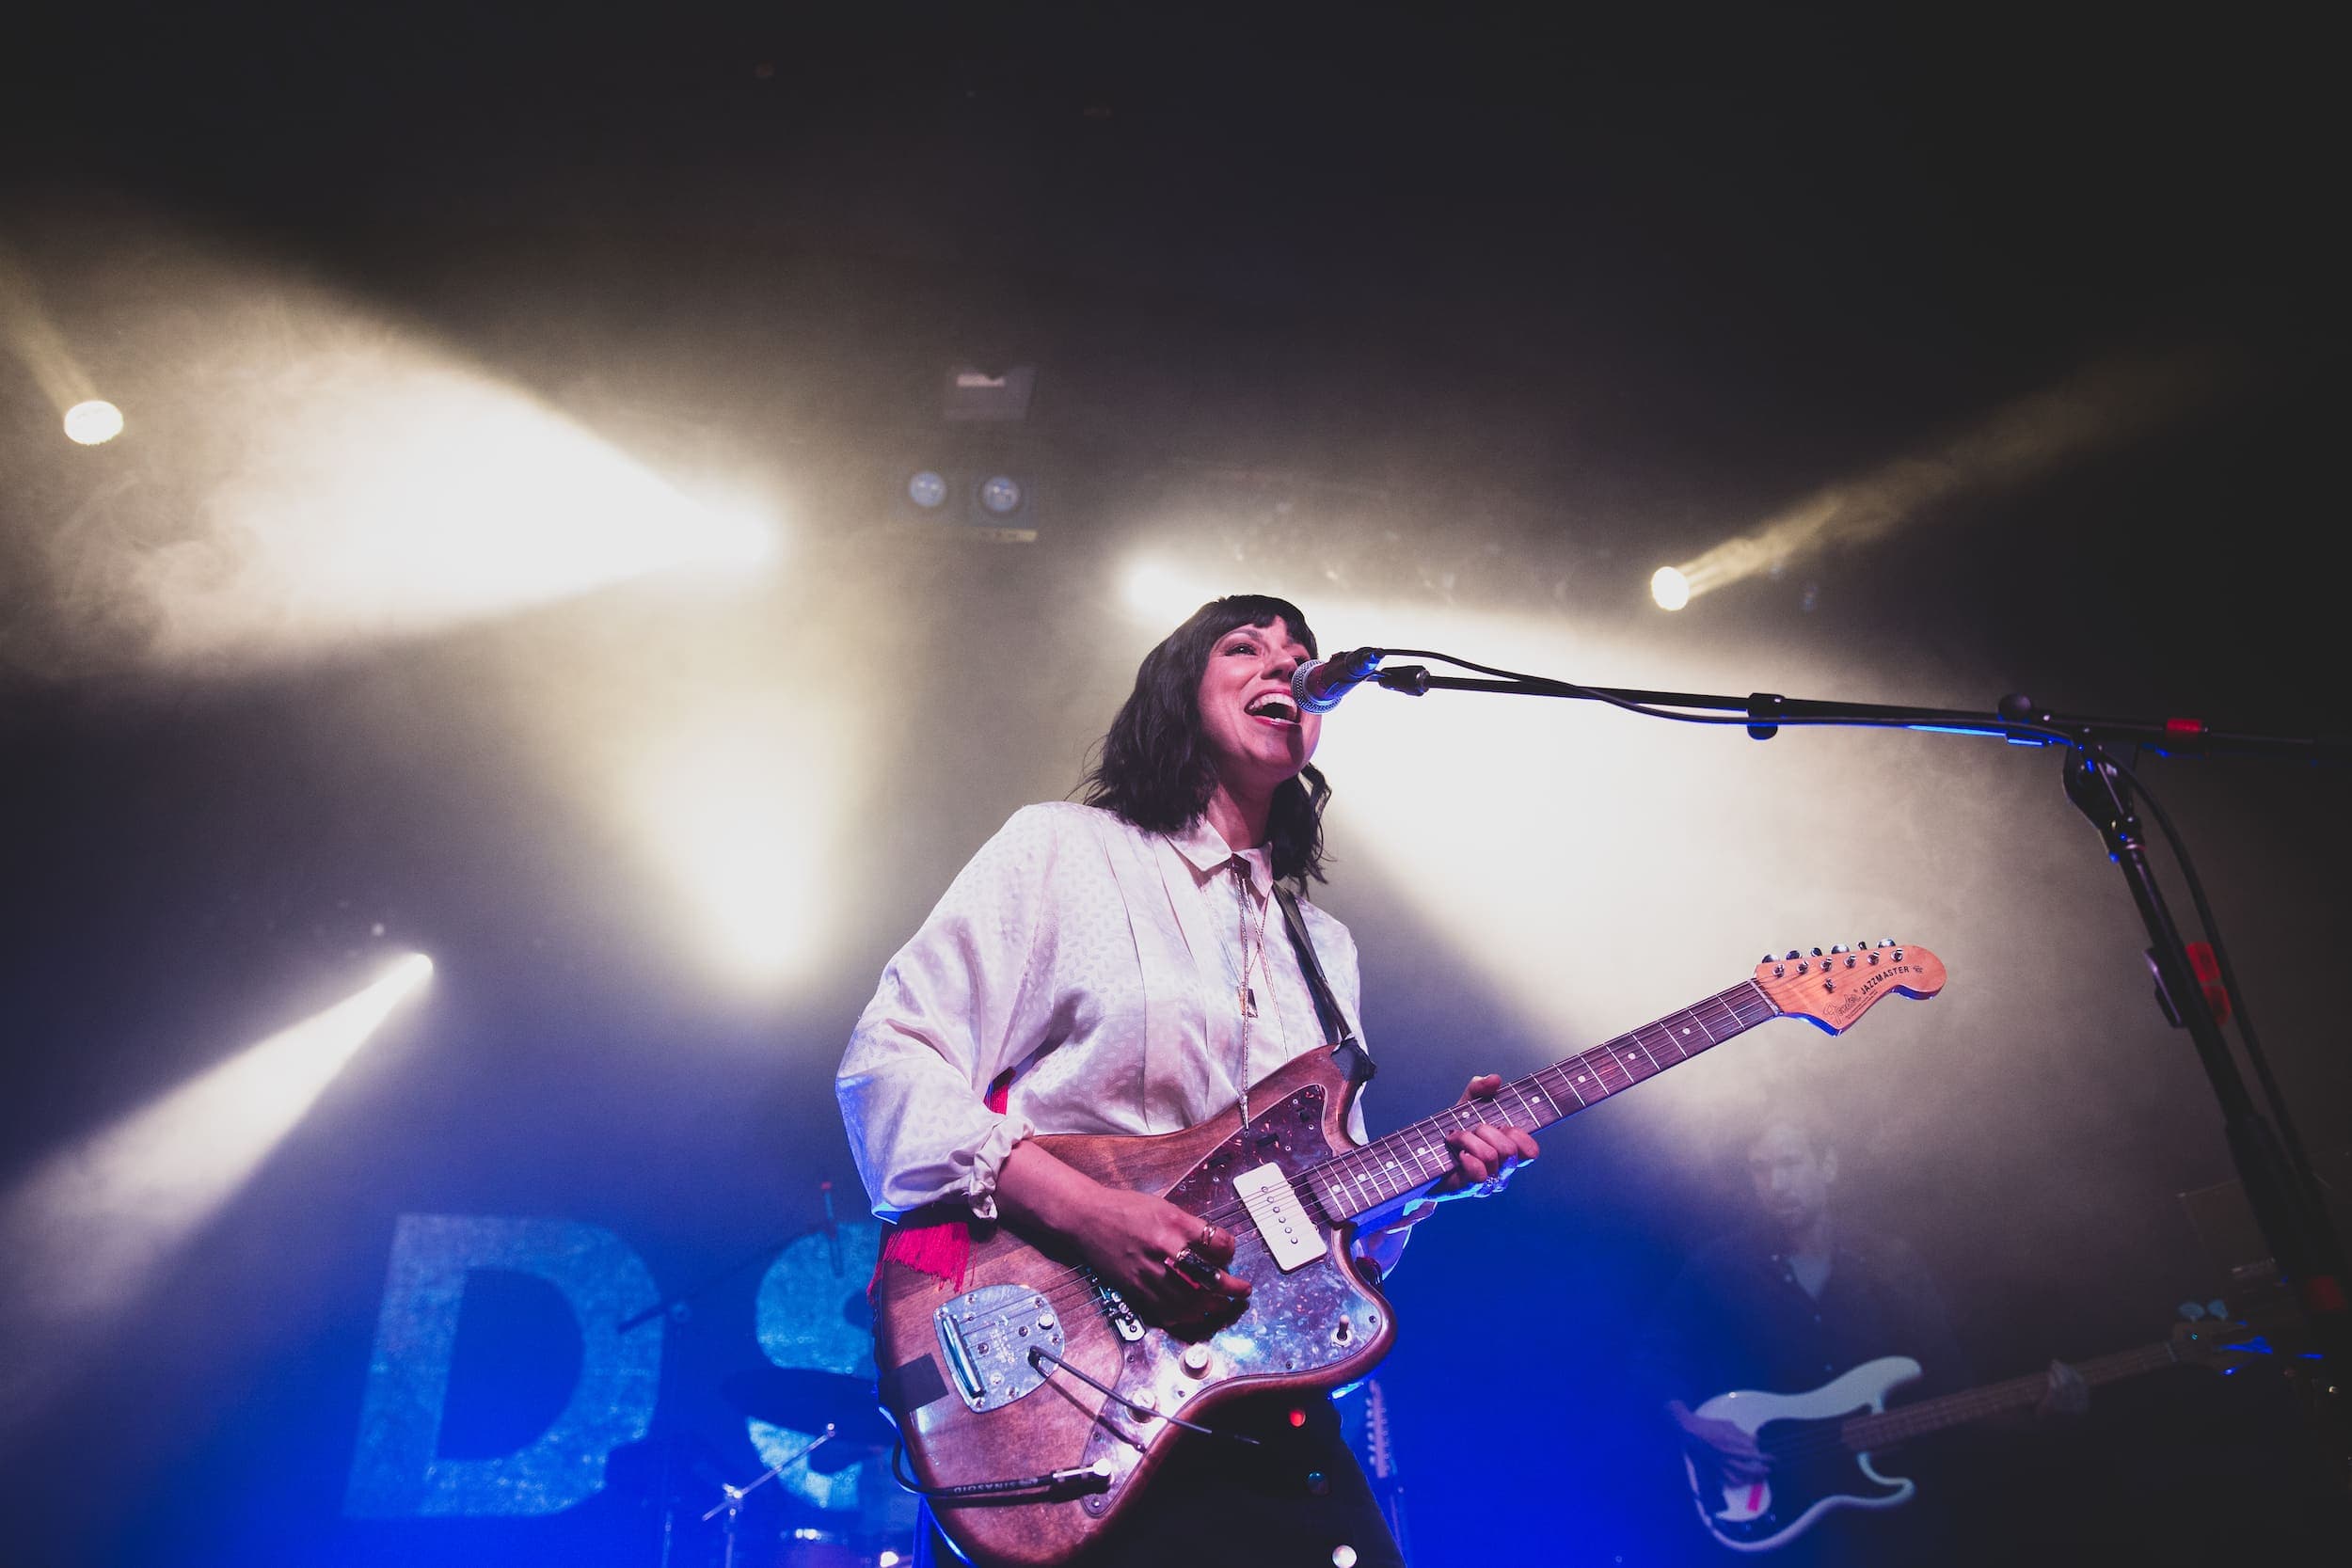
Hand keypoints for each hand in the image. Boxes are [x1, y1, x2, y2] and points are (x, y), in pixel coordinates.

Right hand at [1066, 1186, 1249, 1325]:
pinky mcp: (1135, 1287)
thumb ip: (1188, 1226)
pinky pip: (1165, 1309)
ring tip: (1222, 1306)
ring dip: (1212, 1306)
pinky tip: (1193, 1313)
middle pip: (1209, 1277)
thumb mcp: (1163, 1206)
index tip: (1230, 1253)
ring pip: (1190, 1299)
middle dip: (1232, 1288)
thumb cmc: (1125, 1208)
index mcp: (1174, 1223)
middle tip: (1242, 1290)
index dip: (1230, 1250)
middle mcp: (1164, 1248)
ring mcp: (1149, 1271)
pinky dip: (1184, 1315)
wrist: (1087, 1218)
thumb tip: (1213, 1246)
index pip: (1216, 1242)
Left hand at [1428, 1074, 1540, 1200]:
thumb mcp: (1465, 1107)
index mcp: (1508, 1151)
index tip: (1499, 1125)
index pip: (1530, 1151)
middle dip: (1485, 1132)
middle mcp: (1503, 1170)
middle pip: (1509, 1150)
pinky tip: (1458, 1154)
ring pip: (1490, 1157)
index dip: (1517, 1134)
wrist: (1424, 1158)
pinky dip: (1468, 1159)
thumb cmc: (1451, 1133)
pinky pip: (1479, 1175)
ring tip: (1455, 1138)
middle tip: (1471, 1129)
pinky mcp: (1471, 1189)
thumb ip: (1479, 1090)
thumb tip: (1494, 1079)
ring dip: (1468, 1141)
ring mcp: (1488, 1183)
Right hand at [1669, 1400, 1769, 1483]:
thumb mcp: (1727, 1424)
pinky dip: (1737, 1483)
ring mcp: (1719, 1463)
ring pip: (1738, 1477)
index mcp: (1729, 1442)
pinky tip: (1744, 1481)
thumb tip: (1755, 1440)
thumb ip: (1742, 1434)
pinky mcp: (1713, 1468)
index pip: (1752, 1453)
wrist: (1689, 1430)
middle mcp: (1725, 1455)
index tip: (1773, 1458)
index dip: (1764, 1456)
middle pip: (1747, 1467)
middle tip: (1769, 1469)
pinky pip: (1727, 1480)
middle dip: (1761, 1469)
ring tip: (1759, 1477)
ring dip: (1751, 1479)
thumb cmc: (1709, 1425)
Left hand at [2036, 1358, 2089, 1418]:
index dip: (2073, 1372)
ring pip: (2064, 1384)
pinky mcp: (2053, 1407)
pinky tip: (2048, 1374)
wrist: (2034, 1424)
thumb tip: (2071, 1370)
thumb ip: (2071, 1391)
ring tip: (2052, 1366)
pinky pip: (2055, 1388)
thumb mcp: (2066, 1403)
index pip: (2082, 1384)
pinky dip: (2052, 1379)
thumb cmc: (2050, 1410)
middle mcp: (2077, 1409)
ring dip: (2058, 1372)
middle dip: (2065, 1369)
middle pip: (2073, 1382)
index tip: (2065, 1366)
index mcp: (2083, 1407)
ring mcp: (2065, 1409)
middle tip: (2055, 1363)